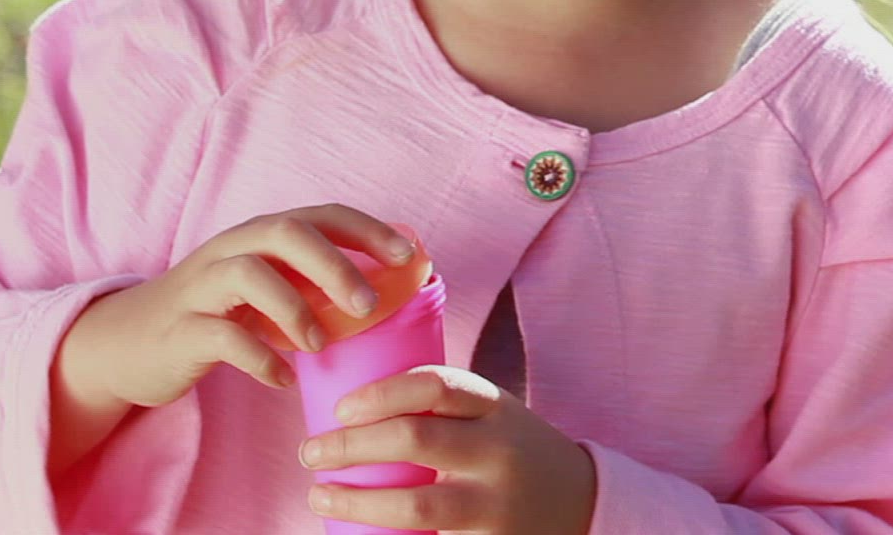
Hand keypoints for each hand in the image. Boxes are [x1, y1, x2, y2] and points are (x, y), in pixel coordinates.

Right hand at [62, 205, 415, 410]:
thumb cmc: (214, 316)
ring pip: (247, 273)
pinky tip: (282, 379)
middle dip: (335, 263)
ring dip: (293, 307)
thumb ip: (312, 284)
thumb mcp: (265, 291)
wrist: (127, 345)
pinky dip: (257, 357)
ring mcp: (201, 288)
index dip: (367, 229)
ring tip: (321, 345)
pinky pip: (220, 336)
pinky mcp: (179, 331)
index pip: (320, 214)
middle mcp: (230, 250)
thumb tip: (390, 292)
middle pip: (284, 232)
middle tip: (370, 305)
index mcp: (259, 237)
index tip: (411, 256)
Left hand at [297, 365, 596, 534]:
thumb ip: (440, 406)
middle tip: (311, 451)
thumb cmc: (511, 451)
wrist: (582, 504)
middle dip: (351, 445)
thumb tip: (348, 400)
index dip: (381, 393)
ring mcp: (496, 506)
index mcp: (495, 407)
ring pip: (417, 506)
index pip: (436, 386)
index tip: (340, 408)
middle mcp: (498, 453)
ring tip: (319, 494)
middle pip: (416, 441)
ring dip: (358, 501)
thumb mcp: (492, 414)